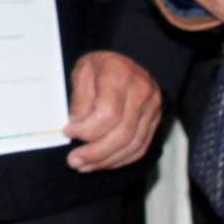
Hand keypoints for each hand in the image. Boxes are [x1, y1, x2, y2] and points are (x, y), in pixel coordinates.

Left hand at [63, 51, 163, 171]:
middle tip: (73, 161)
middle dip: (95, 153)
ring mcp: (152, 109)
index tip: (68, 131)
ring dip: (106, 161)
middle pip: (122, 134)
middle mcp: (141, 93)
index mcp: (119, 76)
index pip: (108, 113)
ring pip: (133, 145)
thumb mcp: (83, 70)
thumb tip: (77, 125)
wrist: (135, 57)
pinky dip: (121, 160)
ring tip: (84, 166)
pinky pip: (141, 147)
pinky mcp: (155, 121)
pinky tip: (102, 163)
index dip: (86, 130)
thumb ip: (80, 97)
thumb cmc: (104, 65)